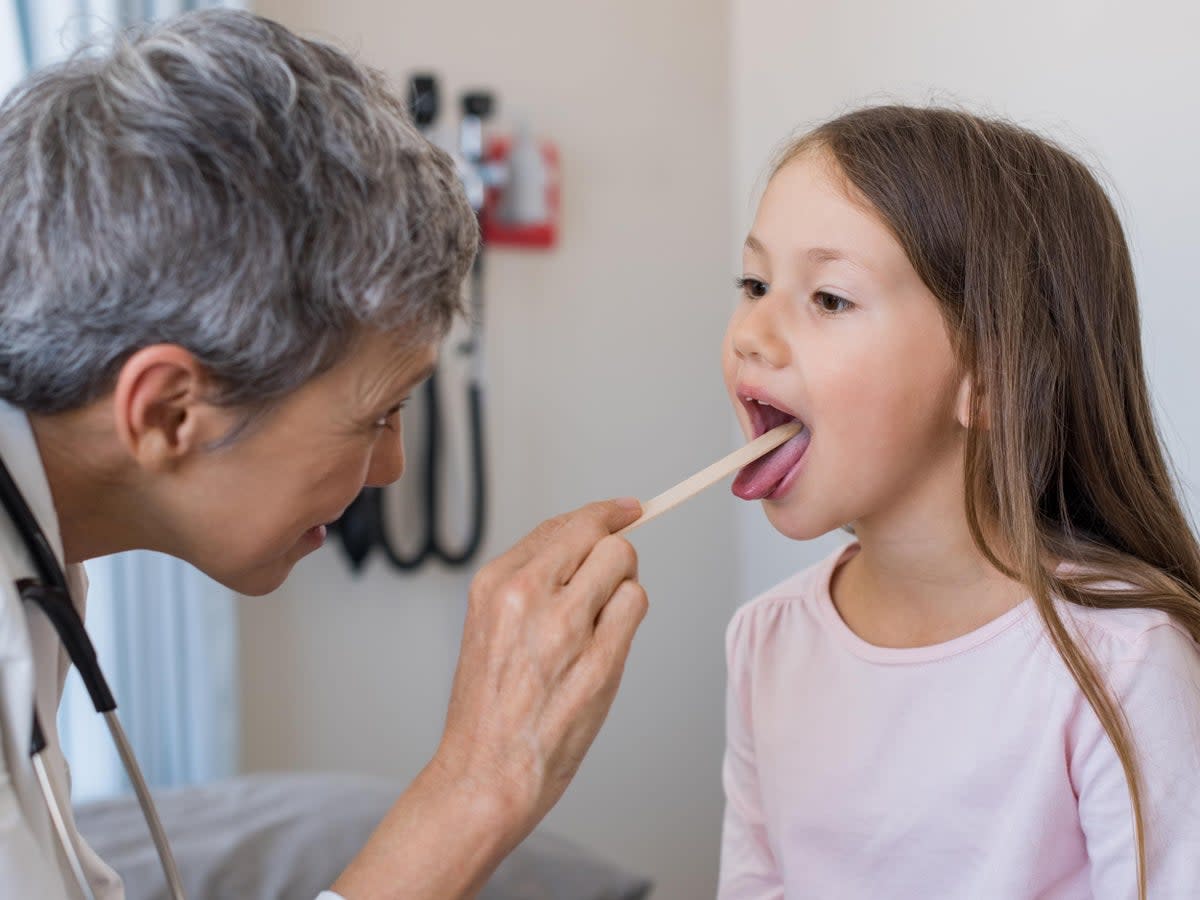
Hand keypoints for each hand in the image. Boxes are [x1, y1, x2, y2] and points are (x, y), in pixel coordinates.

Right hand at [332, 498, 646, 899]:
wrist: (486, 772)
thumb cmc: (489, 707)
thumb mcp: (489, 626)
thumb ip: (530, 581)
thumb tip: (583, 540)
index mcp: (495, 582)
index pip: (562, 525)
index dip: (601, 514)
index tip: (626, 509)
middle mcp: (526, 595)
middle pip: (599, 535)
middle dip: (615, 550)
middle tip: (611, 580)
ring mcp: (565, 626)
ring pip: (623, 562)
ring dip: (623, 585)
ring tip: (600, 623)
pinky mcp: (599, 659)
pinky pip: (636, 603)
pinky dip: (631, 614)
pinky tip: (608, 642)